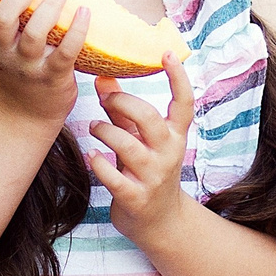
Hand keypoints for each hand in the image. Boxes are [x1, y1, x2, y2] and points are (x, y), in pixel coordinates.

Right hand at [0, 0, 91, 128]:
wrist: (26, 115)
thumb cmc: (15, 69)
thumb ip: (0, 18)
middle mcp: (2, 54)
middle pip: (3, 19)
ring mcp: (27, 67)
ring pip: (35, 33)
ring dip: (50, 7)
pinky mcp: (53, 76)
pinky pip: (66, 51)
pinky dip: (77, 29)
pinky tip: (84, 11)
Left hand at [88, 52, 193, 241]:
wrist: (161, 223)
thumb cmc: (148, 171)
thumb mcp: (141, 140)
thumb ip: (122, 111)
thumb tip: (102, 77)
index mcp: (175, 136)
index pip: (184, 103)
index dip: (178, 77)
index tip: (167, 53)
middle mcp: (168, 154)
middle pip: (150, 119)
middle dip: (124, 102)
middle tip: (107, 98)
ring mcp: (153, 177)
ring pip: (128, 146)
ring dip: (105, 131)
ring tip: (93, 127)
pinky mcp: (135, 197)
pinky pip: (114, 178)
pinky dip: (98, 164)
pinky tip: (91, 156)